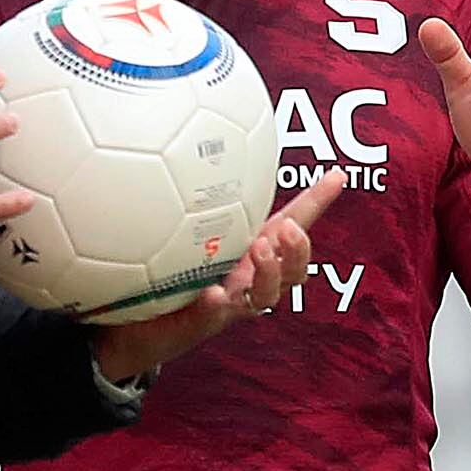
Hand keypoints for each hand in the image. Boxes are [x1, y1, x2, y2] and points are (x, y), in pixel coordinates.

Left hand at [92, 175, 349, 385]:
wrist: (133, 327)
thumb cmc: (166, 276)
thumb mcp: (185, 232)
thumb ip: (196, 199)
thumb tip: (190, 144)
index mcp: (249, 254)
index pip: (291, 226)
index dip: (316, 203)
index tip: (337, 176)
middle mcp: (246, 280)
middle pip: (293, 270)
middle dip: (298, 249)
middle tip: (287, 229)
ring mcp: (228, 304)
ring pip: (264, 296)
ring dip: (268, 272)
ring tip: (260, 248)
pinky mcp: (201, 323)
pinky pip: (212, 316)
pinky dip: (215, 305)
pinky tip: (212, 293)